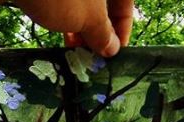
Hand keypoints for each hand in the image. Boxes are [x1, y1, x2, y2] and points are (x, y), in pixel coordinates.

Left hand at [14, 0, 133, 56]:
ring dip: (80, 23)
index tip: (114, 52)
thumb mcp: (87, 18)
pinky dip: (64, 12)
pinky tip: (58, 31)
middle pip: (103, 1)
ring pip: (81, 0)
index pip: (126, 2)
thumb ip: (103, 34)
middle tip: (91, 53)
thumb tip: (111, 48)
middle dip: (98, 28)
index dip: (123, 28)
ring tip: (73, 48)